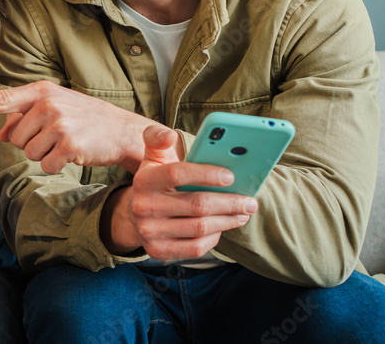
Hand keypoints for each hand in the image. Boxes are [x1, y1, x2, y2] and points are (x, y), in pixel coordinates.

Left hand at [0, 81, 153, 173]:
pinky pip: (45, 165)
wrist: (122, 130)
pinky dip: (56, 164)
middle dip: (30, 142)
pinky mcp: (68, 144)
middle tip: (55, 135)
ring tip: (65, 142)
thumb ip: (25, 117)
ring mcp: (59, 123)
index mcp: (41, 91)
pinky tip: (73, 153)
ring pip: (28, 152)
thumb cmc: (85, 118)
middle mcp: (48, 104)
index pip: (2, 100)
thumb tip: (0, 133)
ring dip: (44, 154)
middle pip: (14, 137)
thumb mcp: (55, 108)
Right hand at [103, 125, 257, 259]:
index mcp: (144, 180)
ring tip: (244, 212)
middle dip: (229, 202)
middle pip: (196, 205)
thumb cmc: (155, 181)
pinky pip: (195, 247)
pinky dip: (215, 238)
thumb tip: (170, 134)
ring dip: (228, 220)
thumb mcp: (153, 157)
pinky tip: (224, 227)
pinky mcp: (159, 251)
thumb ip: (159, 138)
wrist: (134, 215)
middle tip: (250, 200)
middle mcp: (143, 207)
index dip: (206, 174)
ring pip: (200, 227)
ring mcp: (150, 232)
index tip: (231, 176)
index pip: (177, 173)